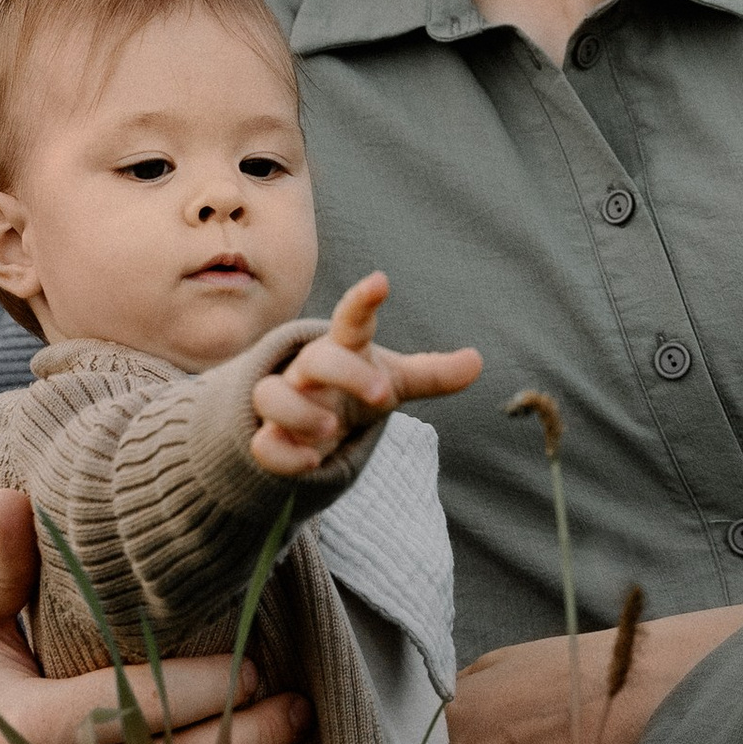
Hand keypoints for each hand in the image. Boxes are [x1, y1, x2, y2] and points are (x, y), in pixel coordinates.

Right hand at [249, 271, 481, 478]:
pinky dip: (284, 455)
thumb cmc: (354, 389)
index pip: (351, 319)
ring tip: (331, 428)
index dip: (364, 301)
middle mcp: (309, 371)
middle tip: (381, 394)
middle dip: (347, 373)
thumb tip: (478, 360)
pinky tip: (312, 462)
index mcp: (343, 350)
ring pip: (273, 396)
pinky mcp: (270, 438)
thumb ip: (433, 374)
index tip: (382, 281)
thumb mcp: (394, 380)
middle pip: (319, 359)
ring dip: (301, 412)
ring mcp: (285, 403)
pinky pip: (264, 445)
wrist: (307, 421)